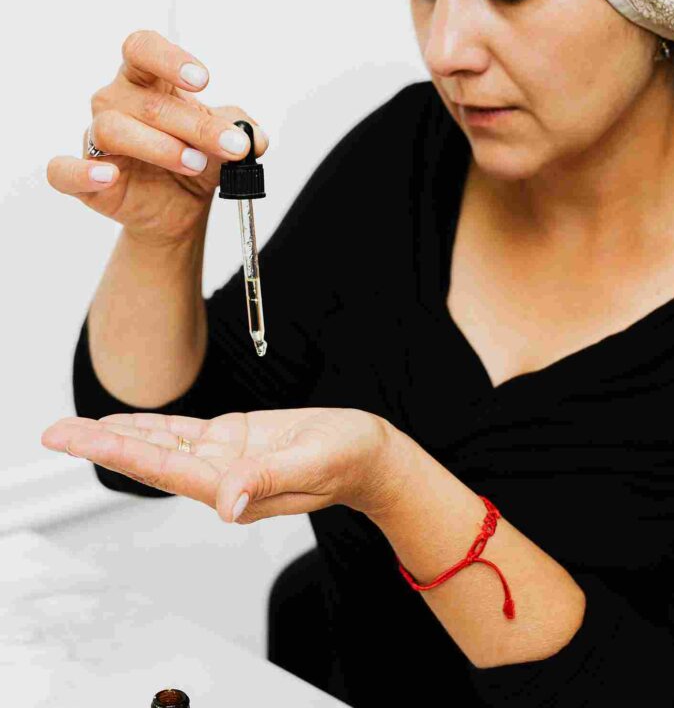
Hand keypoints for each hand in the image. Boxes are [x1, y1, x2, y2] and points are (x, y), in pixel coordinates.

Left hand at [40, 406, 399, 523]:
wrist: (368, 454)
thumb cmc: (347, 460)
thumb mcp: (312, 465)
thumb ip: (267, 482)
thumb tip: (226, 502)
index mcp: (233, 487)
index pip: (164, 469)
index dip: (118, 452)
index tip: (80, 439)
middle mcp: (219, 476)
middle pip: (149, 459)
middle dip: (100, 445)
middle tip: (55, 431)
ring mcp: (225, 458)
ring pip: (160, 445)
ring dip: (118, 435)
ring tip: (77, 426)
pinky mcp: (234, 440)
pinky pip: (185, 433)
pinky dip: (154, 426)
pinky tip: (128, 421)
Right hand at [45, 28, 269, 248]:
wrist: (180, 206)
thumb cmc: (196, 158)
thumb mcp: (228, 141)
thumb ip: (243, 131)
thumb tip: (256, 137)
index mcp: (147, 80)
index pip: (142, 49)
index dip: (169, 59)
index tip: (203, 79)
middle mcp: (117, 102)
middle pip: (146, 101)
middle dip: (195, 124)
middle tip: (232, 145)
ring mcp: (97, 139)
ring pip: (113, 129)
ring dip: (160, 147)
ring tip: (195, 164)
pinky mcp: (83, 177)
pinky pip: (65, 170)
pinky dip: (82, 171)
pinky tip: (108, 175)